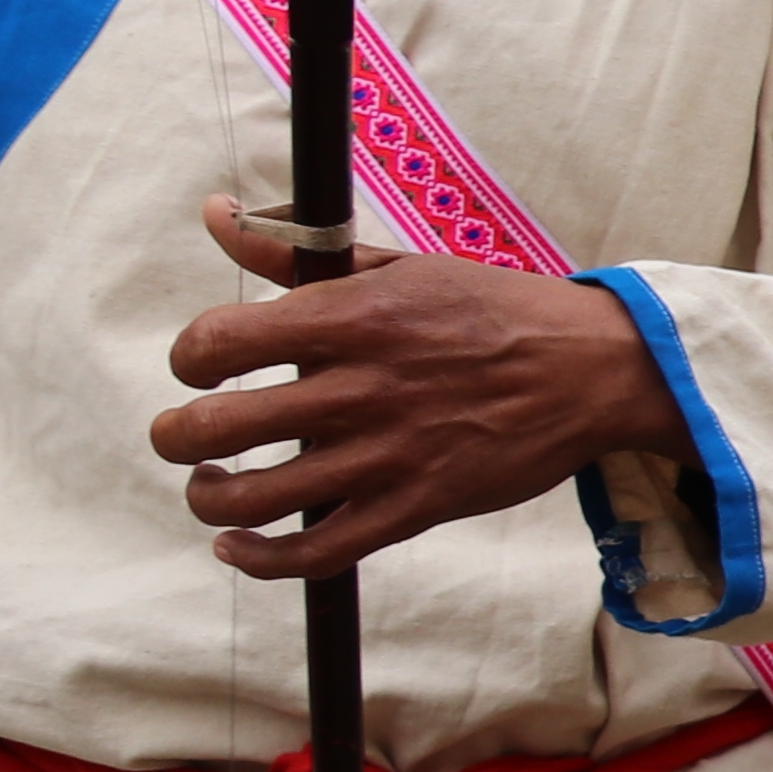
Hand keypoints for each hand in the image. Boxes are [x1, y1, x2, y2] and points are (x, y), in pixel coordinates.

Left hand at [153, 194, 691, 578]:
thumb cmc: (494, 310)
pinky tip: (237, 544)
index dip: (187, 357)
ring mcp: (390, 454)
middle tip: (184, 435)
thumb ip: (298, 250)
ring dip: (208, 496)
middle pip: (217, 426)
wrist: (596, 368)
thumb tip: (217, 214)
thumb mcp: (399, 266)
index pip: (219, 342)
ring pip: (254, 497)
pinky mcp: (418, 506)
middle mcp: (362, 388)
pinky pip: (315, 550)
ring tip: (210, 485)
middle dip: (176, 435)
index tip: (198, 365)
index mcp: (354, 318)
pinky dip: (258, 558)